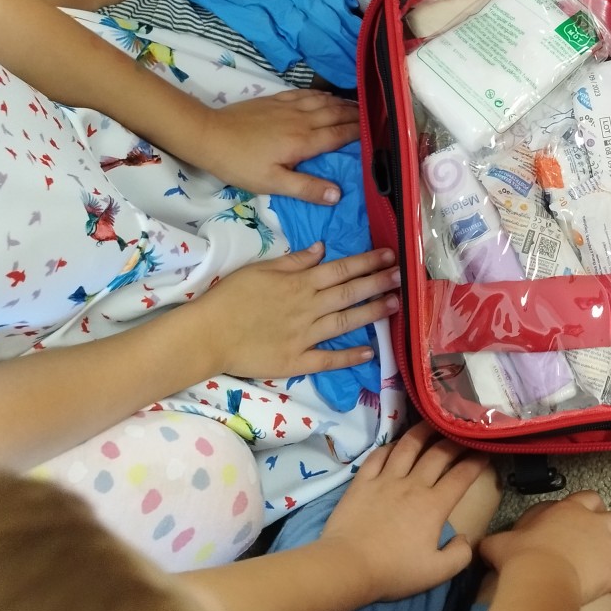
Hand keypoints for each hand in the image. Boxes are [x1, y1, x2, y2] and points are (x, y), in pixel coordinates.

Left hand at [193, 90, 362, 205]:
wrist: (209, 135)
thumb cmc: (240, 163)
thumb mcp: (272, 183)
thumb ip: (306, 188)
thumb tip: (338, 194)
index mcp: (304, 141)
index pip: (339, 135)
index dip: (359, 133)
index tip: (376, 133)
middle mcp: (301, 120)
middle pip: (335, 115)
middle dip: (356, 116)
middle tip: (373, 117)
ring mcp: (288, 107)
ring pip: (323, 102)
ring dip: (342, 103)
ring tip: (357, 106)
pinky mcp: (275, 100)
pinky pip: (305, 94)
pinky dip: (321, 94)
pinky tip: (326, 96)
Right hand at [198, 244, 395, 379]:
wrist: (207, 334)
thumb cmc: (230, 298)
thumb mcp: (260, 269)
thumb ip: (293, 261)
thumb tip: (322, 249)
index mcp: (298, 283)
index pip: (341, 269)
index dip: (367, 262)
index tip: (390, 255)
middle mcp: (307, 308)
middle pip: (350, 293)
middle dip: (379, 282)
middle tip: (403, 276)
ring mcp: (304, 336)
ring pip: (346, 322)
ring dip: (373, 313)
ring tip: (396, 304)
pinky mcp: (297, 361)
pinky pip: (329, 359)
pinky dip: (350, 356)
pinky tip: (370, 352)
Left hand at [321, 423, 490, 600]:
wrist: (348, 566)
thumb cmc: (393, 571)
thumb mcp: (436, 573)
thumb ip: (460, 555)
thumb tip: (464, 537)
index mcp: (434, 505)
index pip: (462, 475)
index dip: (477, 461)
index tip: (486, 452)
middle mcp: (413, 485)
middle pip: (439, 453)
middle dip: (456, 440)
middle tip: (464, 433)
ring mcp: (386, 480)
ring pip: (408, 446)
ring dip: (423, 432)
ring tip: (432, 423)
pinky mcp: (362, 481)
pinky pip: (378, 455)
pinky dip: (389, 446)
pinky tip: (395, 445)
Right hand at [481, 490, 610, 603]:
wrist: (538, 575)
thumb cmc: (521, 555)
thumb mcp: (502, 543)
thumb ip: (497, 541)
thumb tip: (482, 545)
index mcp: (570, 511)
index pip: (589, 498)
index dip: (593, 506)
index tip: (593, 513)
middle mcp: (594, 524)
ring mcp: (607, 548)